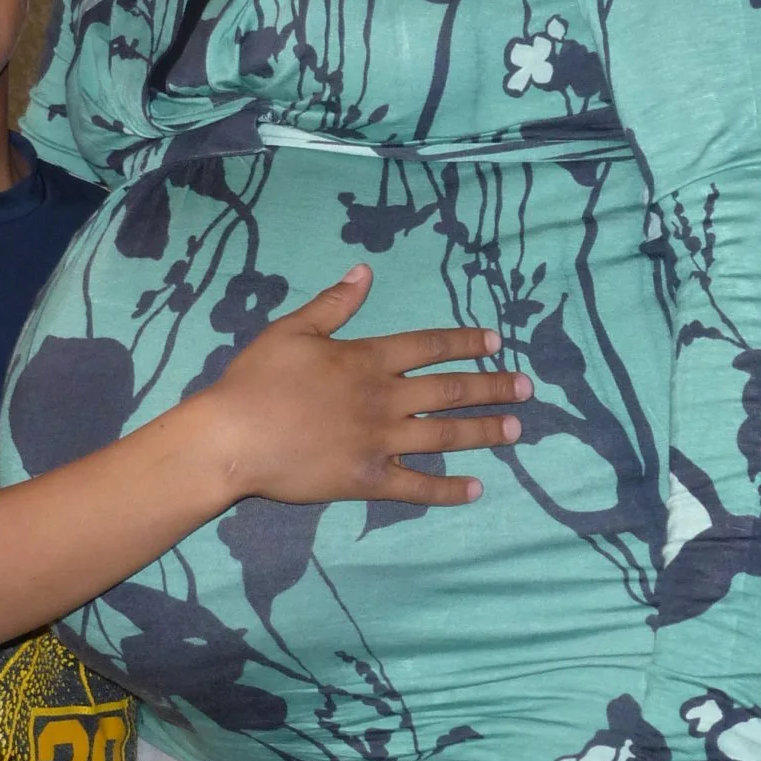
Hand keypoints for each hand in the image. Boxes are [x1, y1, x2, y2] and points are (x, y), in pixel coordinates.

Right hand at [213, 265, 527, 507]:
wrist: (234, 437)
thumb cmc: (256, 380)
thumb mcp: (291, 329)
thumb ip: (333, 303)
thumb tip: (365, 271)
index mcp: (367, 359)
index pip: (429, 346)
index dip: (465, 342)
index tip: (496, 342)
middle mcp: (383, 398)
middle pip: (449, 390)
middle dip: (492, 387)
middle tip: (526, 388)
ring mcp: (379, 441)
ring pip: (443, 435)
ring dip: (483, 432)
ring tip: (515, 430)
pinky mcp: (367, 479)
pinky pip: (416, 485)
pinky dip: (448, 488)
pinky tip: (476, 489)